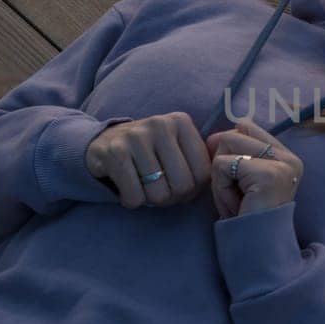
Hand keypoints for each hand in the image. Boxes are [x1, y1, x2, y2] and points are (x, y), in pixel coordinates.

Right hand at [85, 112, 211, 209]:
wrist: (103, 142)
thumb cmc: (150, 152)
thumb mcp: (177, 147)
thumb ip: (200, 159)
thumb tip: (221, 176)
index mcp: (181, 122)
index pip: (203, 173)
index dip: (193, 189)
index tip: (180, 185)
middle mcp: (160, 124)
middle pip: (182, 186)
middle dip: (172, 198)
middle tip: (160, 189)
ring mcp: (135, 136)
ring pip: (158, 194)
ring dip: (150, 200)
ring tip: (143, 186)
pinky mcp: (113, 152)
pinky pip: (134, 197)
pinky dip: (132, 201)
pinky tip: (127, 188)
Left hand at [205, 119, 303, 218]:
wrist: (258, 251)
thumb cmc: (246, 218)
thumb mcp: (242, 180)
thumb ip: (235, 153)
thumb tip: (215, 136)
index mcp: (287, 157)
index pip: (246, 126)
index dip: (229, 148)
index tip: (234, 179)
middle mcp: (290, 158)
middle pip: (233, 134)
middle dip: (222, 164)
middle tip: (235, 195)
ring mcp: (282, 165)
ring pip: (226, 146)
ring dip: (220, 177)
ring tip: (236, 199)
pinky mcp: (268, 174)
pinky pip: (222, 165)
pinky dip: (220, 187)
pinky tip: (236, 205)